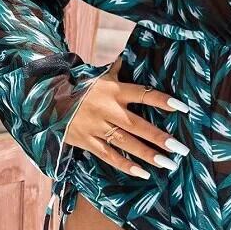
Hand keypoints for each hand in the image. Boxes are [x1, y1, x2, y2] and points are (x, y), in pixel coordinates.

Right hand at [64, 55, 190, 178]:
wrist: (46, 99)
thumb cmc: (80, 86)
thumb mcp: (99, 75)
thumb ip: (117, 69)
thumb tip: (128, 55)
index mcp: (115, 90)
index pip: (144, 94)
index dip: (164, 101)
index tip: (183, 108)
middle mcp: (109, 110)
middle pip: (139, 125)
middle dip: (161, 138)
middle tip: (181, 149)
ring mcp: (98, 127)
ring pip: (127, 144)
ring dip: (148, 155)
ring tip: (168, 164)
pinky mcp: (87, 141)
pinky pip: (109, 156)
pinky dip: (125, 166)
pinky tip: (143, 174)